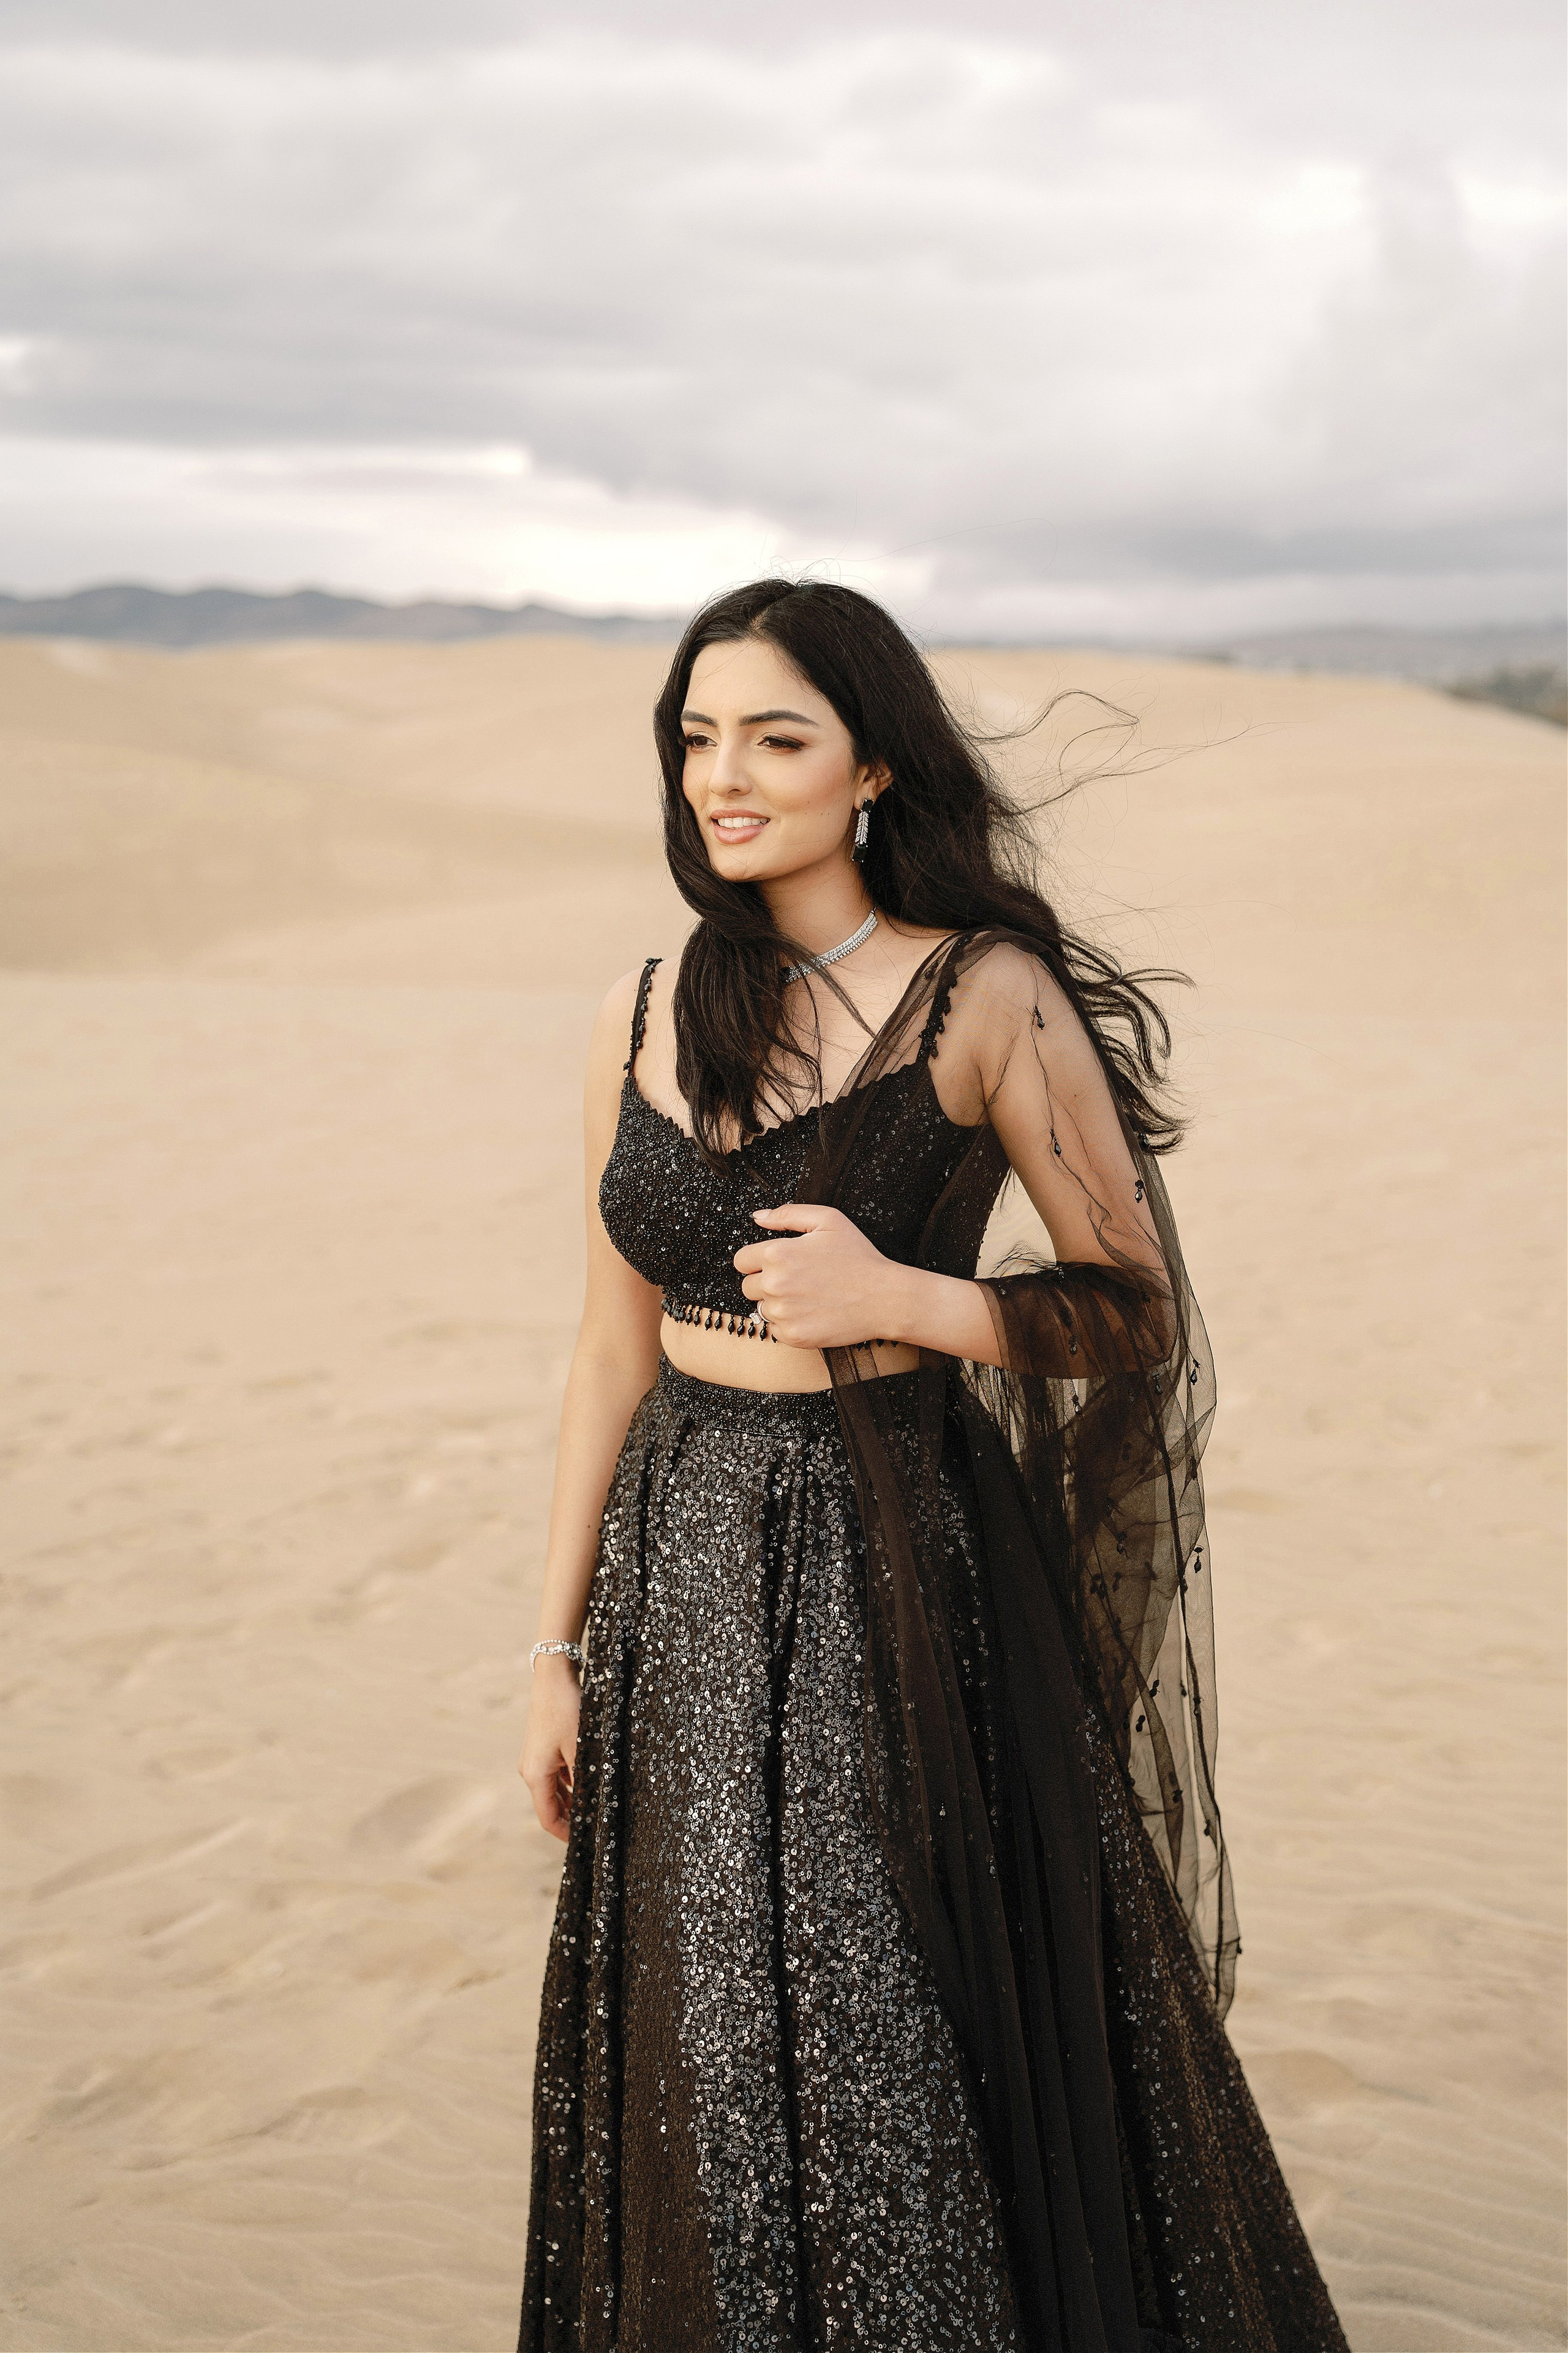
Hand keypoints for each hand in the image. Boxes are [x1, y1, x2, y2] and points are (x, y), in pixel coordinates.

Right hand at [519, 1655, 580, 1842]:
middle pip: (551, 1806)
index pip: (548, 1818)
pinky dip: (571, 1783)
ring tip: (597, 1807)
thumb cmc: (567, 1710)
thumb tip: (595, 1806)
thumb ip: (585, 1779)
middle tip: (597, 1826)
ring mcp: (536, 1757)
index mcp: (535, 1775)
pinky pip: (557, 1774)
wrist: (555, 1675)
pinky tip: (590, 1782)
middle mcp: (531, 1769)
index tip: (587, 1842)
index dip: (567, 1834)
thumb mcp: (581, 1748)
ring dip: (573, 1799)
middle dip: (572, 1817)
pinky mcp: (543, 1746)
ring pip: (555, 1790)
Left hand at [732, 1203, 905, 1349]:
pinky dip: (788, 1324)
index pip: (741, 1260)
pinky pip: (775, 1330)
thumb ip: (787, 1214)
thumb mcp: (828, 1220)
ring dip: (777, 1304)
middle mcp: (774, 1284)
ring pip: (761, 1309)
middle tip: (798, 1280)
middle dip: (766, 1282)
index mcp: (777, 1253)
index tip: (778, 1263)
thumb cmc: (859, 1256)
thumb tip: (758, 1217)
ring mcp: (783, 1313)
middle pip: (748, 1286)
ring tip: (808, 1296)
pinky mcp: (793, 1336)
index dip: (758, 1260)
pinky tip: (811, 1313)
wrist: (885, 1298)